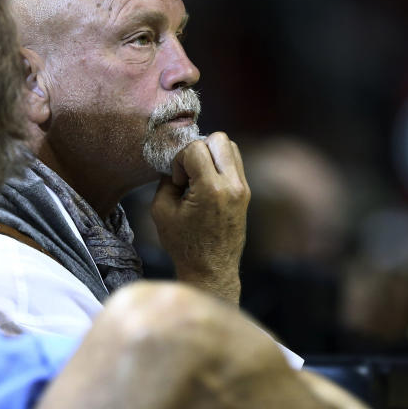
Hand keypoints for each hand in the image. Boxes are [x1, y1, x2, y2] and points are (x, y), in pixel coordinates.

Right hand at [151, 132, 249, 303]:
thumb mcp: (161, 210)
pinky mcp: (246, 193)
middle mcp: (232, 185)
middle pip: (219, 139)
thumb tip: (174, 162)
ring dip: (211, 154)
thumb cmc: (184, 244)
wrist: (211, 270)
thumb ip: (166, 179)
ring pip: (230, 147)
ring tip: (198, 177)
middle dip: (198, 149)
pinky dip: (219, 165)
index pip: (196, 147)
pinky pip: (234, 162)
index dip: (180, 160)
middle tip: (189, 172)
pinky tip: (206, 184)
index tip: (177, 181)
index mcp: (211, 189)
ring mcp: (243, 188)